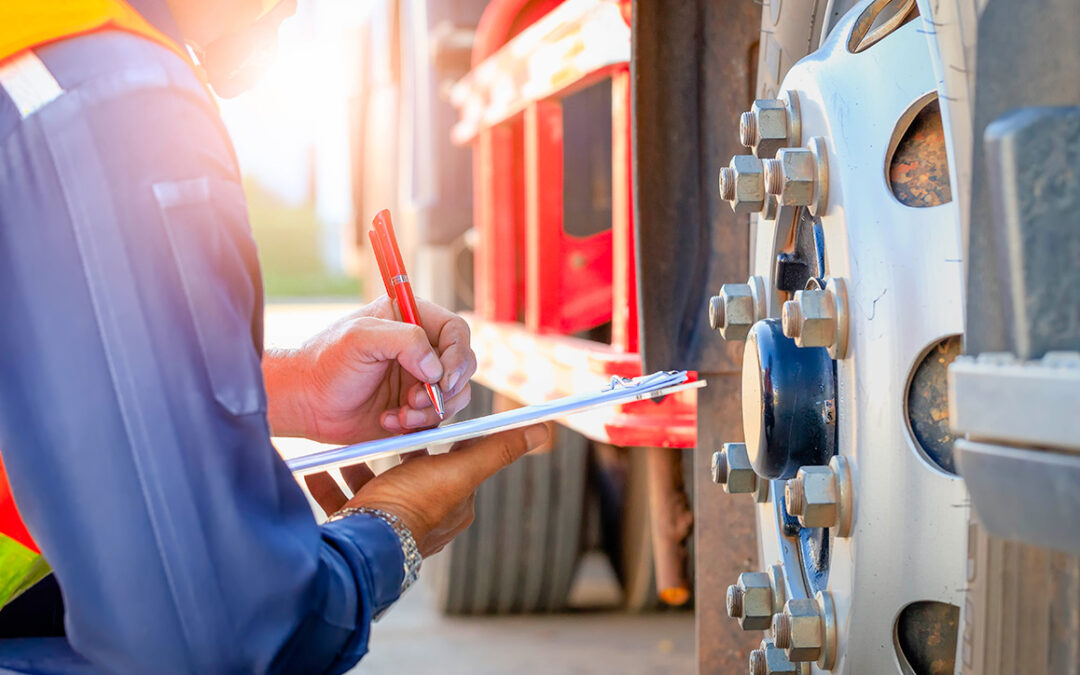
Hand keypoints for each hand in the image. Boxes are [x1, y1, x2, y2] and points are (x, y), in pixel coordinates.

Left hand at [263, 296, 476, 443]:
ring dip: (432, 410)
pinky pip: (437, 419)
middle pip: (464, 364)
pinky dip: (418, 425)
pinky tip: (389, 422)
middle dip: (446, 388)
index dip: (458, 355)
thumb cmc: (325, 362)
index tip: (443, 378)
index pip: (456, 331)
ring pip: (456, 395)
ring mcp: (421, 379)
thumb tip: (436, 367)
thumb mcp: (360, 338)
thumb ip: (405, 340)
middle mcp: (422, 348)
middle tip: (415, 398)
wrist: (306, 403)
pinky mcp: (417, 408)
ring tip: (400, 415)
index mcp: (411, 318)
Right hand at [306, 424, 548, 556]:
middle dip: (392, 446)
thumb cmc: (413, 504)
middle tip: (379, 423)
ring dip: (358, 464)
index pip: (451, 458)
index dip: (436, 434)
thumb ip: (497, 449)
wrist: (363, 544)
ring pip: (374, 486)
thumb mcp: (458, 469)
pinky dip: (331, 483)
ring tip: (343, 446)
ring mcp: (390, 526)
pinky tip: (317, 468)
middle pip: (410, 471)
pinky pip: (345, 502)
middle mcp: (425, 518)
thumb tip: (542, 430)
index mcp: (453, 504)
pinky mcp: (359, 530)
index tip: (420, 410)